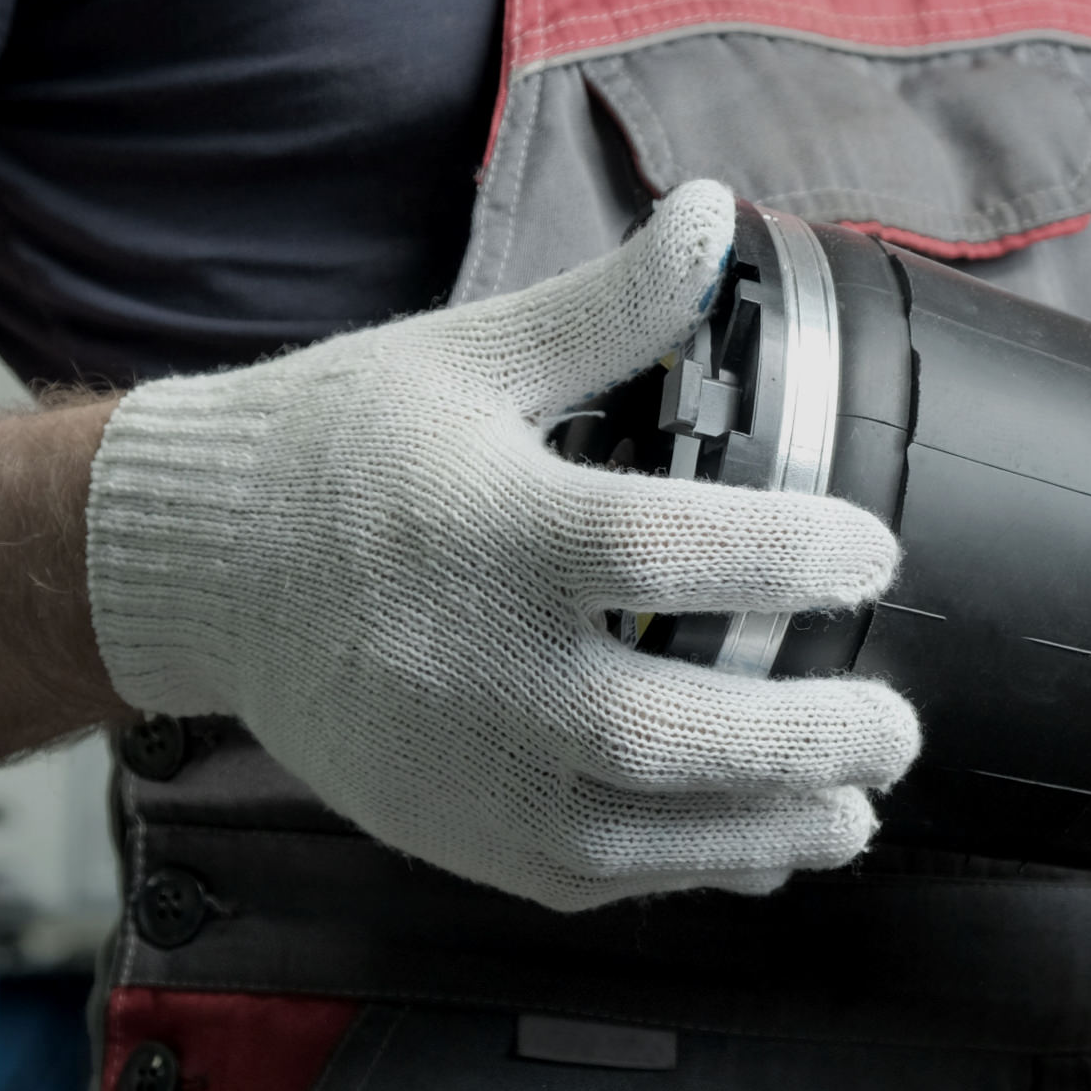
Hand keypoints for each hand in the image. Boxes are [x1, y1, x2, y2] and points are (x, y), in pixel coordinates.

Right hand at [83, 180, 920, 910]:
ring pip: (650, 828)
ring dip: (772, 827)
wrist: (197, 571)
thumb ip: (610, 309)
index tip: (871, 550)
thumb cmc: (331, 455)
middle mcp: (489, 672)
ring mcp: (470, 768)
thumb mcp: (472, 359)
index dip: (800, 555)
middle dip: (817, 736)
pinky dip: (686, 870)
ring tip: (850, 806)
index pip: (683, 555)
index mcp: (502, 536)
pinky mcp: (452, 831)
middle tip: (893, 721)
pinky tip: (751, 849)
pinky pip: (590, 872)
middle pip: (688, 730)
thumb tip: (714, 217)